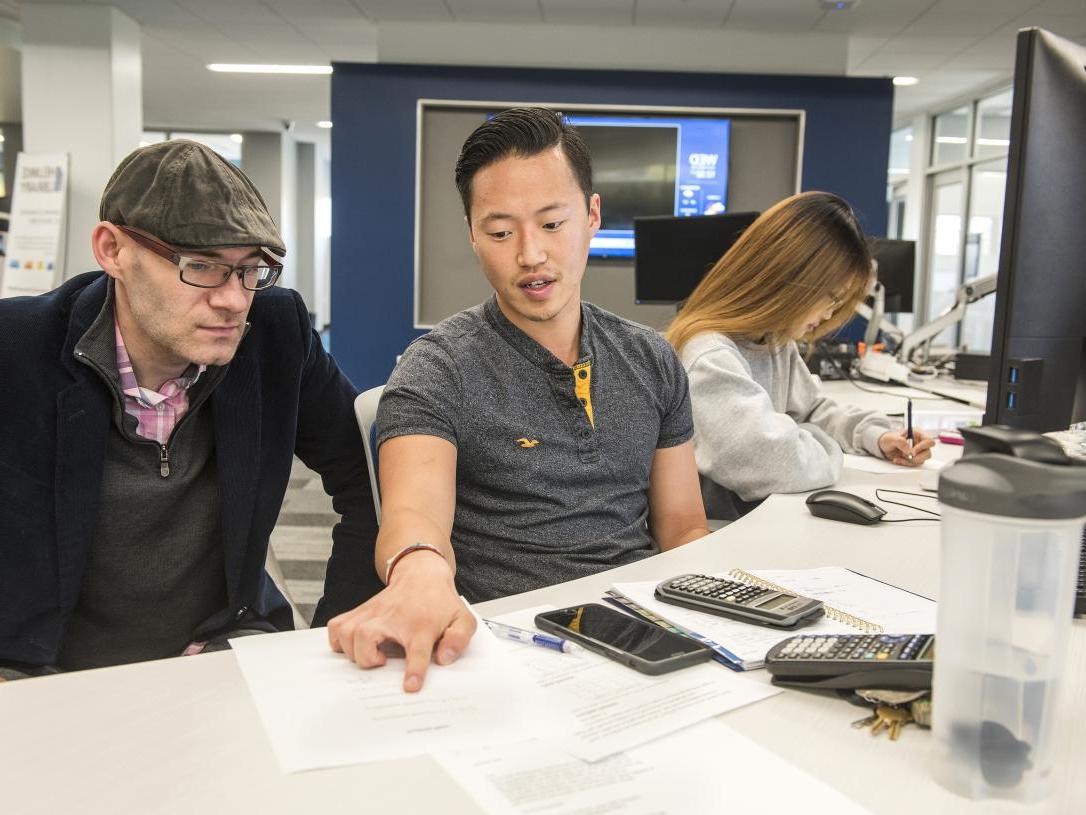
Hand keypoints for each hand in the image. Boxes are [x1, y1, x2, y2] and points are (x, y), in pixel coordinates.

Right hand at [326, 551, 476, 692]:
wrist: (421, 574)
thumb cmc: (440, 602)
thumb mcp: (462, 619)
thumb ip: (459, 639)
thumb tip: (444, 658)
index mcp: (421, 625)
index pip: (417, 649)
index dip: (414, 670)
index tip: (410, 686)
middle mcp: (391, 617)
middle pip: (366, 638)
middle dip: (368, 659)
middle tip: (383, 661)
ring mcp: (372, 613)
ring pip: (346, 633)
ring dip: (353, 652)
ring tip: (371, 655)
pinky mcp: (360, 611)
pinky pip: (336, 626)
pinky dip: (338, 640)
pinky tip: (354, 646)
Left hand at [878, 428, 934, 466]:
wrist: (884, 446)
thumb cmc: (889, 439)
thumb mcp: (892, 438)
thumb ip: (900, 442)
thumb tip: (909, 451)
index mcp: (917, 434)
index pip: (929, 441)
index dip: (923, 447)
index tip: (912, 451)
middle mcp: (920, 443)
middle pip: (928, 453)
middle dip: (916, 457)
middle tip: (905, 456)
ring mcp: (918, 451)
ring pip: (922, 460)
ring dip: (909, 461)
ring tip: (899, 458)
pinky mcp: (915, 458)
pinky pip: (914, 464)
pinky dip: (906, 463)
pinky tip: (898, 459)